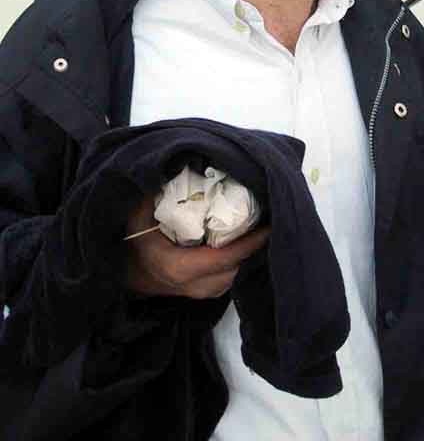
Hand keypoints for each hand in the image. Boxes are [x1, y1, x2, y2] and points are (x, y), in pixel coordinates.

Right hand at [125, 193, 269, 298]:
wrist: (119, 275)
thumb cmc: (127, 243)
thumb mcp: (135, 216)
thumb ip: (153, 194)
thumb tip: (175, 167)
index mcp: (179, 267)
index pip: (225, 258)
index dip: (249, 243)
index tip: (267, 226)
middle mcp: (191, 285)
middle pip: (234, 270)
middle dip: (252, 248)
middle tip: (265, 223)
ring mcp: (196, 293)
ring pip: (232, 278)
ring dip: (246, 257)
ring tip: (257, 232)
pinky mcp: (199, 292)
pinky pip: (225, 280)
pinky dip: (236, 263)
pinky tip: (242, 243)